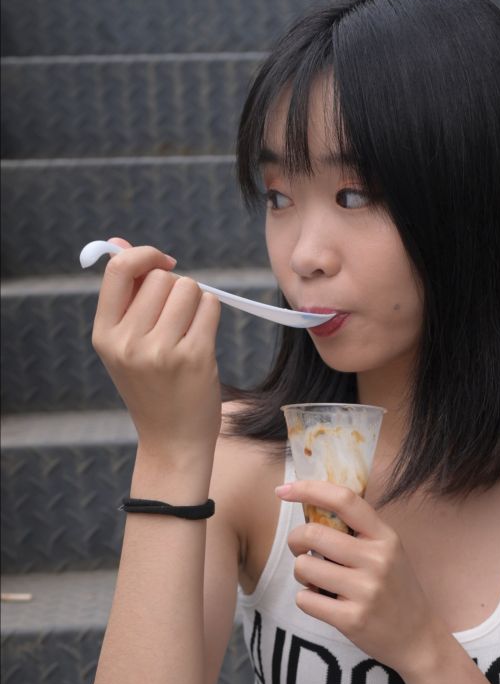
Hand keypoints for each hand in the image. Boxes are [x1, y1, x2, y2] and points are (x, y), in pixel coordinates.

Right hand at [90, 237, 221, 460]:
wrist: (172, 442)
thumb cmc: (152, 388)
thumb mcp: (126, 345)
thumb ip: (125, 295)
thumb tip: (119, 242)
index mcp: (105, 335)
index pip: (118, 270)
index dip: (143, 255)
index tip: (162, 263)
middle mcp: (129, 343)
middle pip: (160, 277)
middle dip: (175, 288)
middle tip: (176, 320)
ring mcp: (162, 351)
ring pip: (188, 287)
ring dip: (195, 301)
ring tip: (189, 331)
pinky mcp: (195, 358)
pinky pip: (210, 306)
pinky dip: (210, 314)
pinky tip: (203, 339)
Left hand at [280, 478, 443, 677]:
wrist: (418, 638)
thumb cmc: (396, 591)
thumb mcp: (389, 552)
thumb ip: (358, 532)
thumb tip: (311, 509)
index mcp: (385, 538)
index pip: (344, 500)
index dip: (309, 489)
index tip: (283, 491)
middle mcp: (377, 560)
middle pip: (312, 534)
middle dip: (296, 541)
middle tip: (301, 551)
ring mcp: (365, 591)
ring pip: (304, 567)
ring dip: (301, 574)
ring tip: (317, 582)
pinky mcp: (352, 619)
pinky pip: (305, 600)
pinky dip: (306, 599)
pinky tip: (323, 603)